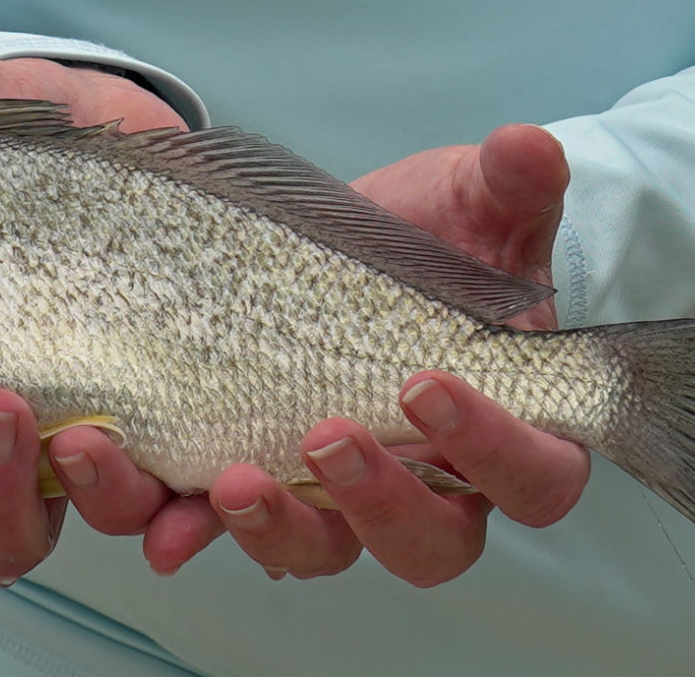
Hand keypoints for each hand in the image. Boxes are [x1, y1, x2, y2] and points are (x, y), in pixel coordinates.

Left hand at [153, 124, 589, 587]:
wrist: (368, 234)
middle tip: (327, 435)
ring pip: (327, 550)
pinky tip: (163, 524)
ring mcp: (348, 494)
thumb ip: (514, 180)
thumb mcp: (484, 196)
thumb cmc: (451, 231)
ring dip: (278, 530)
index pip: (531, 475)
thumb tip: (530, 145)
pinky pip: (236, 530)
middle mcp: (437, 482)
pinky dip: (194, 532)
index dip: (489, 449)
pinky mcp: (269, 475)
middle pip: (430, 544)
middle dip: (376, 505)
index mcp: (515, 426)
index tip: (424, 384)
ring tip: (229, 483)